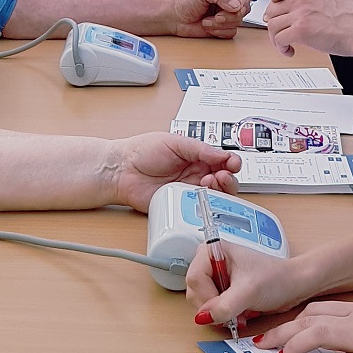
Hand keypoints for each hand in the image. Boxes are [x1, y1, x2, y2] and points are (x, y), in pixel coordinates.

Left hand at [111, 135, 240, 211]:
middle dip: (228, 180)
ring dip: (217, 192)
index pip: (223, 162)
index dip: (231, 164)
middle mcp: (195, 175)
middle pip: (224, 182)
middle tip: (221, 176)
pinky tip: (199, 199)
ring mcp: (188, 192)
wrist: (121, 169)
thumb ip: (200, 149)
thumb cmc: (142, 151)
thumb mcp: (175, 142)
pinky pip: (197, 210)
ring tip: (208, 184)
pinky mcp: (179, 206)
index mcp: (197, 157)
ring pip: (214, 198)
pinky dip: (203, 206)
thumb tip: (222, 155)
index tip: (232, 164)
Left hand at [169, 0, 248, 37]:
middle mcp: (228, 0)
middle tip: (216, 16)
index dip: (244, 1)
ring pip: (238, 22)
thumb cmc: (185, 2)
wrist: (175, 18)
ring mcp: (226, 14)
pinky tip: (208, 26)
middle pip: (243, 9)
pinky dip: (218, 31)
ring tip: (207, 20)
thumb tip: (236, 5)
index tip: (237, 9)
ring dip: (220, 24)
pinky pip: (231, 32)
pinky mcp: (223, 27)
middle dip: (229, 16)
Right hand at [185, 238, 307, 326]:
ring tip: (240, 312)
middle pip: (195, 292)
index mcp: (212, 251)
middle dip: (214, 308)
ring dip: (220, 314)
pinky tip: (240, 313)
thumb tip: (204, 317)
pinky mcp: (222, 290)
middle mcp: (210, 262)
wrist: (293, 285)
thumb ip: (224, 305)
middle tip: (234, 312)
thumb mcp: (249, 291)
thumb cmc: (277, 278)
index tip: (222, 308)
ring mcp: (216, 277)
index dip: (207, 297)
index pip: (194, 278)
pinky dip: (224, 316)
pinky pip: (212, 309)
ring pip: (202, 304)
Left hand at [264, 0, 352, 61]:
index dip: (273, 1)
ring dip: (276, 38)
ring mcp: (300, 14)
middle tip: (282, 31)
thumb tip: (303, 2)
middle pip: (271, 9)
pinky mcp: (301, 31)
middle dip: (275, 23)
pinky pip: (279, 39)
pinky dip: (281, 48)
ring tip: (286, 44)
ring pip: (272, 25)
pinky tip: (290, 51)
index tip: (278, 11)